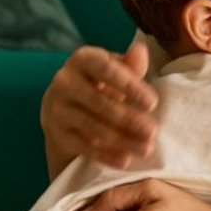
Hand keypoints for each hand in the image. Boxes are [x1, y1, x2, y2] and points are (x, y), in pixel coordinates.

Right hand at [42, 42, 159, 171]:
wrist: (65, 105)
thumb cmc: (101, 83)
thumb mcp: (115, 70)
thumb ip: (130, 64)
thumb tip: (141, 51)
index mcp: (82, 59)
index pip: (106, 70)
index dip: (130, 86)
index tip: (153, 104)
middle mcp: (64, 81)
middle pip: (100, 102)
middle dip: (129, 119)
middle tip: (153, 132)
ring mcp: (57, 108)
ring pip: (92, 126)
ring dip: (122, 140)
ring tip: (146, 148)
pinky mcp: (56, 132)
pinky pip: (83, 146)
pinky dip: (105, 155)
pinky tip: (125, 160)